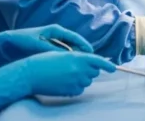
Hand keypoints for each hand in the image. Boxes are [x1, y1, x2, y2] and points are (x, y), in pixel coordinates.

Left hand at [0, 25, 91, 68]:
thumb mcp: (37, 45)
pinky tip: (68, 68)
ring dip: (73, 57)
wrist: (4, 45)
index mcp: (54, 31)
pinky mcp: (45, 51)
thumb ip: (52, 50)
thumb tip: (67, 57)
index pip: (74, 37)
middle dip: (81, 52)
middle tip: (89, 62)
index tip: (91, 53)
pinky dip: (65, 61)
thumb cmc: (20, 41)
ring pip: (67, 51)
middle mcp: (54, 36)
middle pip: (72, 45)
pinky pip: (59, 56)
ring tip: (80, 66)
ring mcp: (50, 44)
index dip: (84, 45)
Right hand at [0, 51, 114, 110]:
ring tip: (64, 74)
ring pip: (86, 81)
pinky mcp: (70, 91)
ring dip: (81, 78)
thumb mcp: (63, 54)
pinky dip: (75, 86)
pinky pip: (79, 89)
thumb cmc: (45, 61)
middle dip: (88, 70)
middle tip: (74, 68)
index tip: (112, 68)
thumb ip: (78, 58)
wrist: (31, 74)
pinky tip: (63, 82)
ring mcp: (75, 81)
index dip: (107, 65)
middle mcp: (79, 69)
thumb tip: (90, 64)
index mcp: (77, 57)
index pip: (98, 61)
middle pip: (93, 72)